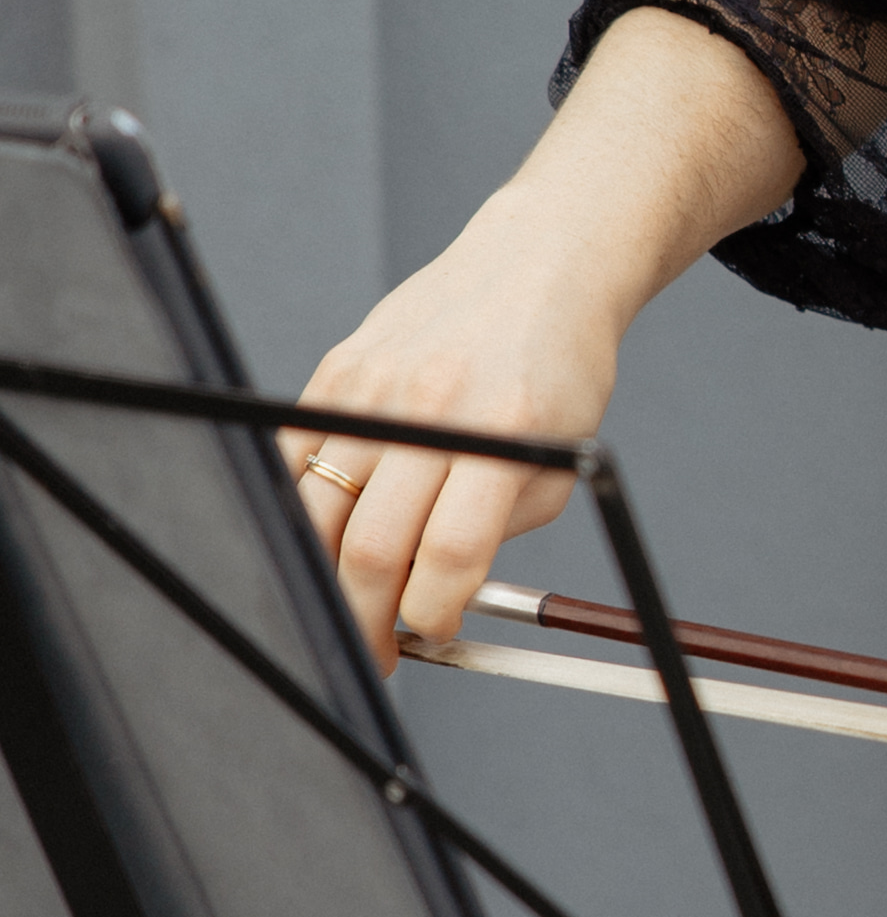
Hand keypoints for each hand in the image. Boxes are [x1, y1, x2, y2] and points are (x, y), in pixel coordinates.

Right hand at [282, 11, 803, 669]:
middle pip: (373, 545)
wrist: (534, 267)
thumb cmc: (556, 372)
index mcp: (503, 434)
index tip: (430, 636)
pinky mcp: (338, 369)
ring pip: (318, 510)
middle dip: (366, 617)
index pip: (448, 556)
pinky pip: (294, 460)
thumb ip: (503, 532)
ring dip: (327, 573)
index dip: (431, 615)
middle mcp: (433, 408)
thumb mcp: (562, 459)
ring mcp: (375, 386)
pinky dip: (301, 510)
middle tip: (373, 649)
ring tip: (348, 599)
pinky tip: (325, 534)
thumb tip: (437, 600)